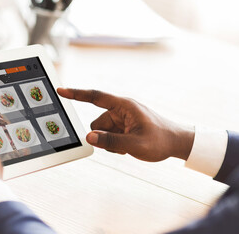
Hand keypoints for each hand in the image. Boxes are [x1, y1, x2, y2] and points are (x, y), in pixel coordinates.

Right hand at [57, 88, 194, 161]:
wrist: (177, 143)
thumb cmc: (160, 140)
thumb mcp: (135, 144)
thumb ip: (110, 141)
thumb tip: (89, 137)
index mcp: (124, 106)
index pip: (96, 97)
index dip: (77, 94)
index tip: (61, 91)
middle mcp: (120, 110)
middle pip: (97, 123)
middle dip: (102, 137)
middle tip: (119, 146)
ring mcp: (121, 118)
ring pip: (101, 131)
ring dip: (109, 142)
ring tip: (127, 146)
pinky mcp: (123, 126)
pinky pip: (108, 135)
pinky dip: (114, 143)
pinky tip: (128, 146)